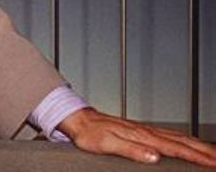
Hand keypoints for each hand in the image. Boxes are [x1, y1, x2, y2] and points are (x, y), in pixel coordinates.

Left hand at [58, 107, 215, 166]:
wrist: (81, 120)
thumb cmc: (91, 134)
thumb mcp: (107, 145)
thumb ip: (132, 150)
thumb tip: (154, 156)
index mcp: (143, 137)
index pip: (176, 149)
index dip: (197, 157)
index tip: (213, 163)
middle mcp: (148, 132)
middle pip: (184, 142)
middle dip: (205, 151)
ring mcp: (147, 130)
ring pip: (180, 137)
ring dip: (199, 145)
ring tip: (213, 153)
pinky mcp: (143, 131)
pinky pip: (171, 136)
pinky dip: (186, 139)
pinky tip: (190, 143)